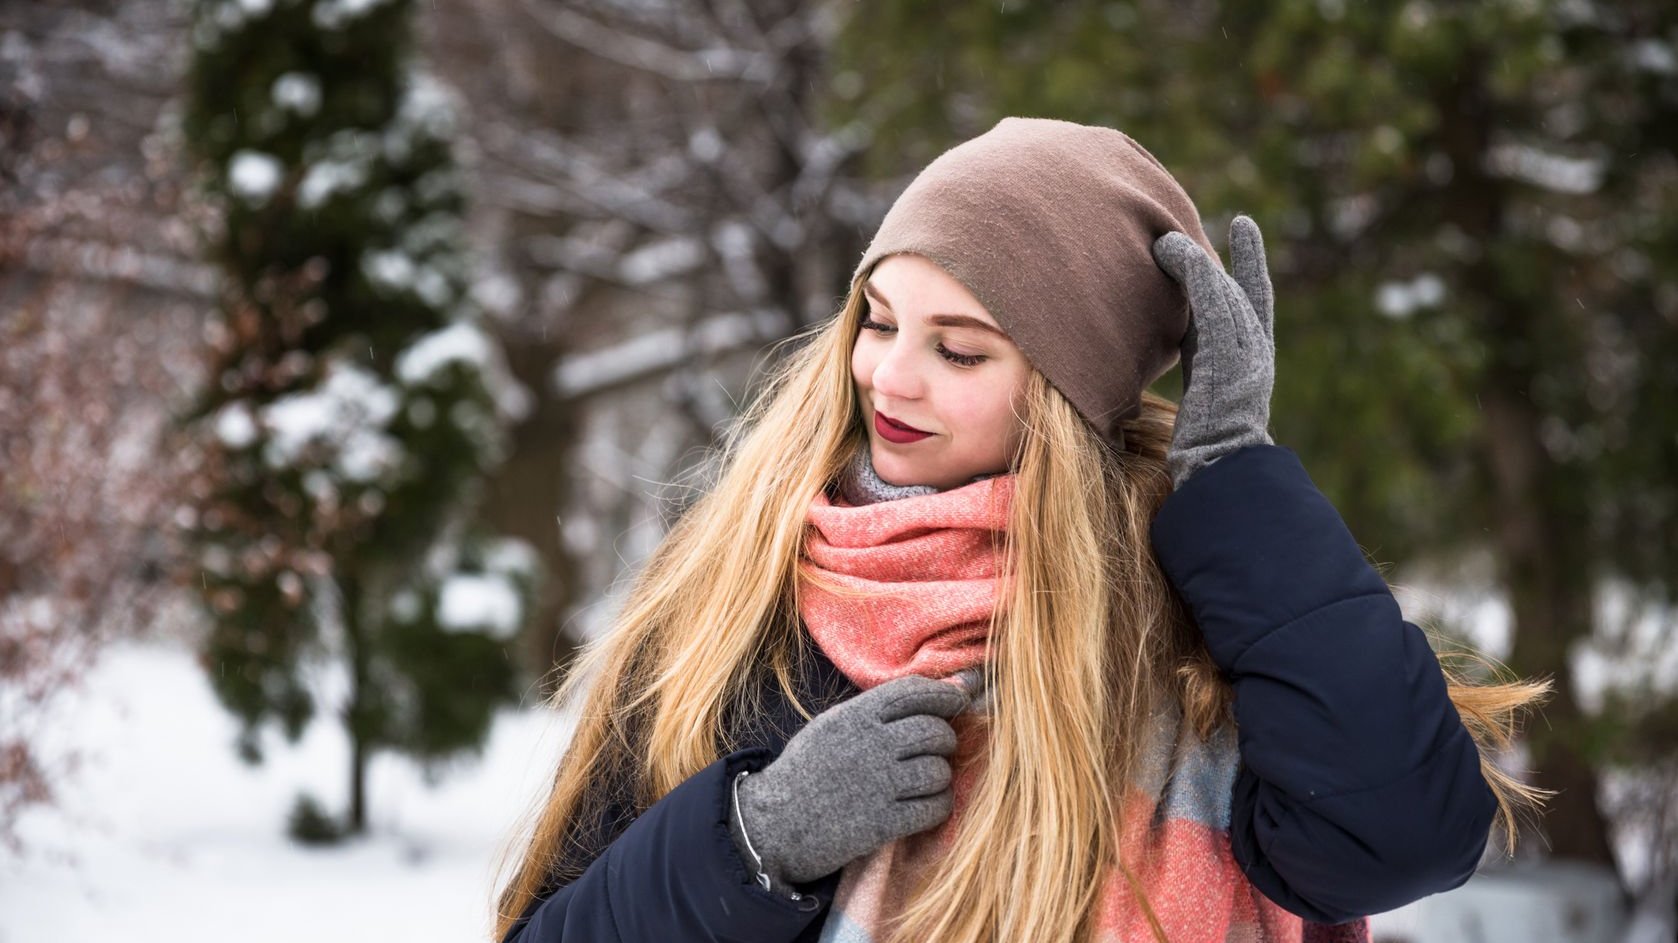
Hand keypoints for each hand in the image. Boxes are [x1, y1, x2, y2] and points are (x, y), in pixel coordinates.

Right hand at [729, 674, 966, 892]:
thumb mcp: (831, 725)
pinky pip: (934, 808)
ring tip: (928, 779)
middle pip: (935, 732)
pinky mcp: (883, 823)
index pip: (914, 691)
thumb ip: (878, 709)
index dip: (946, 693)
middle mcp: (870, 745)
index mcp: (854, 716)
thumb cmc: (806, 770)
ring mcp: (878, 784)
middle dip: (946, 739)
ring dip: (942, 776)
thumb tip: (940, 688)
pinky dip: (939, 806)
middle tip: (937, 749)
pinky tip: (928, 805)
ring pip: (939, 771)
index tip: (959, 699)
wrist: (774, 824)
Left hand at [1151, 215, 1275, 489]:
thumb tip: (1164, 375)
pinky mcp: (1228, 353)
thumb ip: (1196, 380)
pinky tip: (1170, 249)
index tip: (1253, 253)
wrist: (1220, 472)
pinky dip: (1192, 271)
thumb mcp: (1200, 410)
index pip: (1256, 315)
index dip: (1254, 279)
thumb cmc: (1202, 456)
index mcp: (1250, 371)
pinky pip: (1212, 301)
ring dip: (1199, 261)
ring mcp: (1247, 354)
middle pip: (1249, 296)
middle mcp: (1257, 357)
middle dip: (1249, 259)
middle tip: (1242, 224)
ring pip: (1226, 294)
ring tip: (1173, 237)